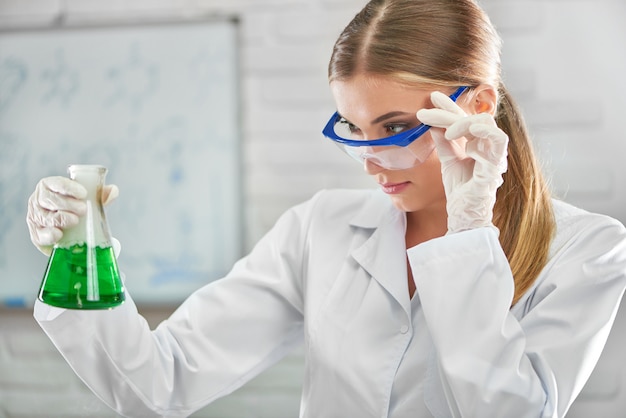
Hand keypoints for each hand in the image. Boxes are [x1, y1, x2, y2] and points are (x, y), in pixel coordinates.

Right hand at [26, 176, 118, 254]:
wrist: (66, 234)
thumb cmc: (75, 210)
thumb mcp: (87, 201)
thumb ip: (100, 195)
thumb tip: (113, 191)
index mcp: (50, 186)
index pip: (56, 183)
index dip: (68, 187)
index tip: (83, 194)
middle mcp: (39, 200)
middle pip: (49, 199)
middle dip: (66, 204)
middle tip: (83, 210)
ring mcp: (35, 217)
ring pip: (44, 216)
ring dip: (60, 218)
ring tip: (74, 221)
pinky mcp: (36, 234)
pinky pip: (40, 234)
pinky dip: (49, 234)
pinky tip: (58, 234)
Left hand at [417, 91, 507, 233]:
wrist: (462, 214)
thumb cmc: (460, 189)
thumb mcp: (448, 160)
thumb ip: (443, 142)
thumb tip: (433, 123)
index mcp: (477, 143)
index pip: (464, 118)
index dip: (450, 106)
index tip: (432, 96)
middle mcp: (488, 146)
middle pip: (472, 118)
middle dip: (448, 112)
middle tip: (424, 113)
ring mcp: (493, 155)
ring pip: (485, 124)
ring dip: (464, 122)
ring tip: (447, 131)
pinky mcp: (494, 166)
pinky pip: (498, 141)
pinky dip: (484, 132)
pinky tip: (466, 132)